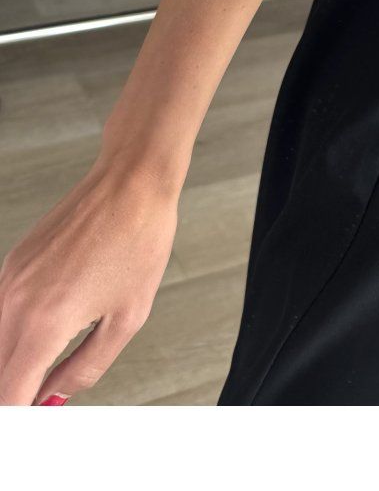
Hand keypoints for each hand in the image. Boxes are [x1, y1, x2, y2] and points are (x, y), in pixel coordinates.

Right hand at [0, 155, 178, 404]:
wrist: (131, 182)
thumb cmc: (138, 241)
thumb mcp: (125, 320)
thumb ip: (84, 370)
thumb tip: (54, 399)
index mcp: (44, 323)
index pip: (9, 394)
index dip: (18, 418)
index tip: (33, 423)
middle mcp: (14, 302)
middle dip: (14, 392)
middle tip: (41, 402)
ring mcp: (8, 279)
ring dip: (13, 362)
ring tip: (41, 372)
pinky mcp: (11, 263)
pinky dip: (12, 334)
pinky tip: (40, 335)